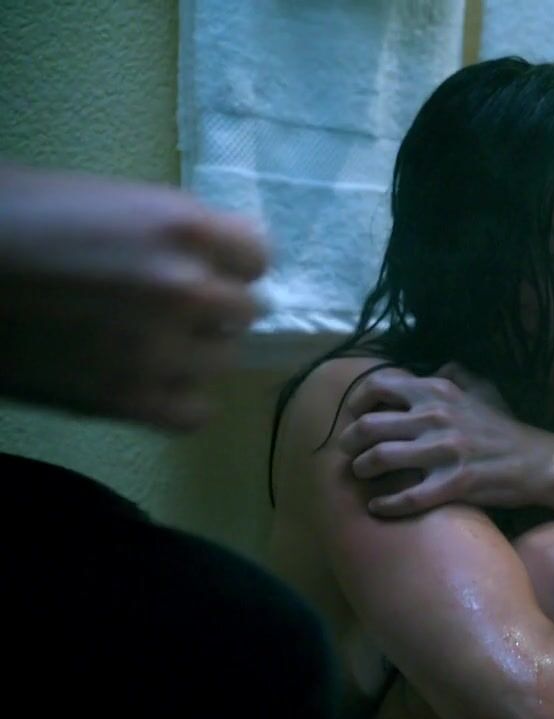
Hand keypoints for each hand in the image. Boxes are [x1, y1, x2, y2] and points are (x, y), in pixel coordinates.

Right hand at [0, 165, 266, 429]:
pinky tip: (151, 383)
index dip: (230, 262)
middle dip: (214, 308)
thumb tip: (204, 255)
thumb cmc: (10, 216)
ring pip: (224, 361)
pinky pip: (195, 413)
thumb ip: (165, 230)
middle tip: (169, 307)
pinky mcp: (127, 401)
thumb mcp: (104, 199)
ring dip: (196, 352)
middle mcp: (186, 289)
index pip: (258, 255)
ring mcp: (161, 350)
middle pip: (246, 310)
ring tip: (151, 342)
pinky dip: (180, 400)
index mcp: (182, 226)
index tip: (208, 267)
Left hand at [337, 363, 553, 516]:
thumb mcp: (482, 388)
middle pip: (369, 426)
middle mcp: (435, 417)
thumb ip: (455, 373)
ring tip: (362, 475)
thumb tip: (435, 367)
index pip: (379, 385)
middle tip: (348, 451)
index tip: (354, 415)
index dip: (357, 401)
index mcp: (438, 392)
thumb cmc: (503, 427)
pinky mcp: (453, 484)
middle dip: (349, 441)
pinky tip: (378, 506)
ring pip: (380, 459)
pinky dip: (386, 504)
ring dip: (362, 470)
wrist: (535, 461)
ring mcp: (444, 452)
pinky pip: (407, 497)